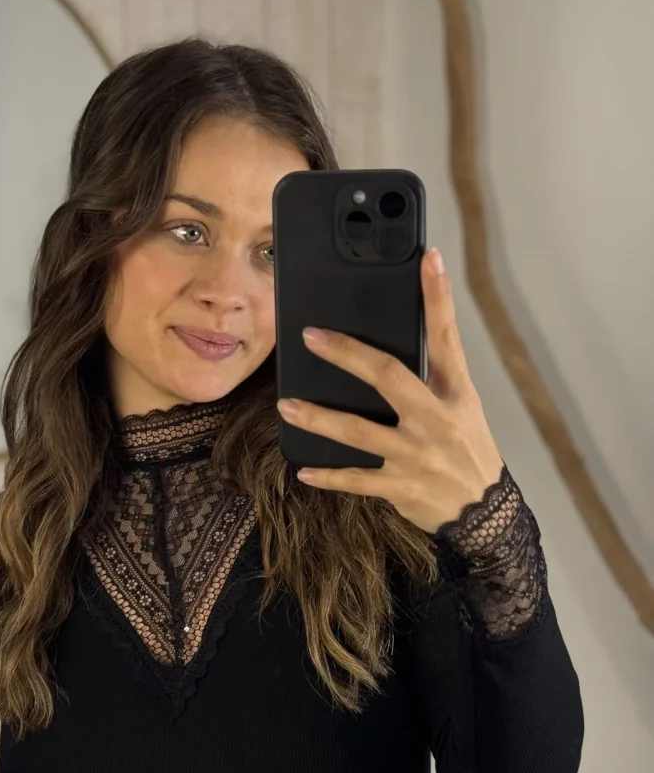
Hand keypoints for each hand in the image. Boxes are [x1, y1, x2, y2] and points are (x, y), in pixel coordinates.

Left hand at [276, 248, 504, 534]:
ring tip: (287, 405)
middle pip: (388, 376)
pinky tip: (303, 469)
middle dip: (348, 354)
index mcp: (454, 394)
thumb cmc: (469, 452)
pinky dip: (328, 476)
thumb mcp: (462, 409)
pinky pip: (356, 480)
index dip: (438, 297)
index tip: (428, 259)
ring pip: (357, 431)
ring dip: (318, 418)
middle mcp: (435, 420)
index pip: (446, 337)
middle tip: (311, 336)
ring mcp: (415, 455)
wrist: (484, 513)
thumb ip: (431, 380)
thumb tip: (387, 351)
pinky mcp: (400, 486)